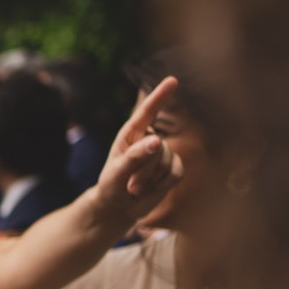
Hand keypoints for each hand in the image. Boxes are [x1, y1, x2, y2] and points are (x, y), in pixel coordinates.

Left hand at [92, 78, 185, 229]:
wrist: (119, 207)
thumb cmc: (112, 185)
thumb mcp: (117, 171)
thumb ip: (135, 156)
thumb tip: (157, 141)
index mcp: (131, 133)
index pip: (147, 112)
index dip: (160, 96)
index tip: (173, 81)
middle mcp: (149, 139)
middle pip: (157, 148)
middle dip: (144, 170)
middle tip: (129, 184)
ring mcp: (163, 154)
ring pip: (167, 161)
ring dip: (150, 180)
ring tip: (136, 187)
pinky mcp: (174, 169)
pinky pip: (176, 173)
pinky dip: (162, 185)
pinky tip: (151, 189)